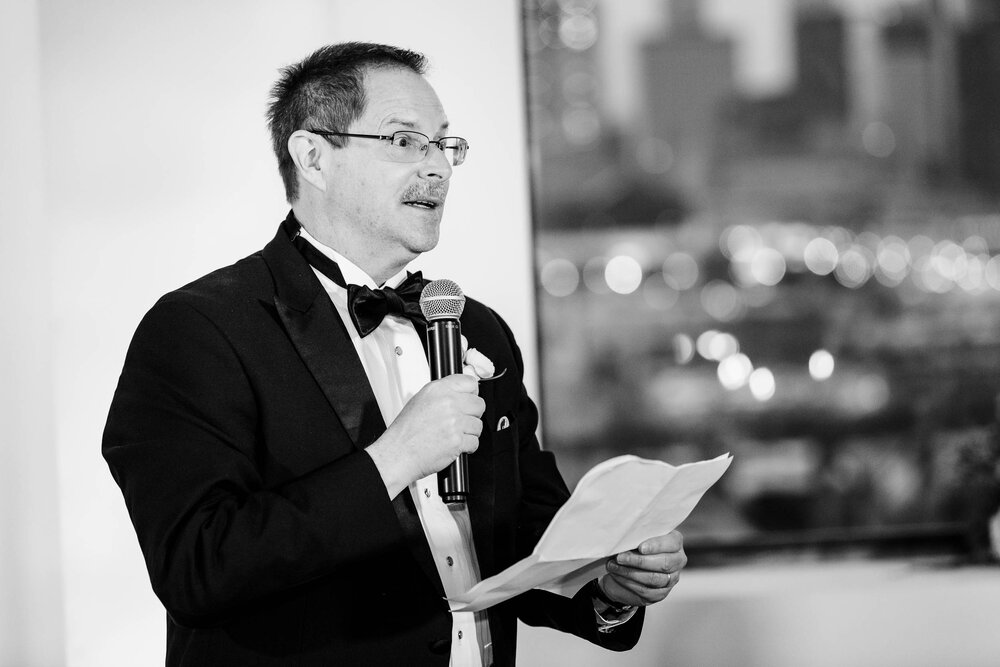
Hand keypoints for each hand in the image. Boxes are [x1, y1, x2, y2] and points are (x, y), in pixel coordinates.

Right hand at [367, 374, 484, 497]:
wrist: (399, 453)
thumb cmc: (406, 431)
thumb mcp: (420, 400)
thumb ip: (443, 393)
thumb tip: (461, 393)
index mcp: (438, 390)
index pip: (470, 382)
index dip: (472, 393)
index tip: (470, 399)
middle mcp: (448, 403)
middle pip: (479, 404)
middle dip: (472, 414)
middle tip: (462, 421)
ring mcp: (454, 422)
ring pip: (478, 425)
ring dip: (469, 432)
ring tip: (454, 434)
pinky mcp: (458, 441)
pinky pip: (474, 442)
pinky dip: (467, 447)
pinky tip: (454, 445)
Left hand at [600, 531, 686, 606]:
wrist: (623, 566)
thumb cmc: (632, 545)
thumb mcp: (635, 537)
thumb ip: (637, 535)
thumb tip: (627, 538)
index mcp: (675, 542)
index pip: (672, 543)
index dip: (656, 545)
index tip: (640, 547)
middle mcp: (677, 560)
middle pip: (664, 563)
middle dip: (639, 561)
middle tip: (620, 557)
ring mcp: (671, 579)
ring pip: (654, 578)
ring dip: (630, 572)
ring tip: (614, 566)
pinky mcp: (660, 593)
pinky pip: (646, 591)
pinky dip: (629, 583)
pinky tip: (617, 576)